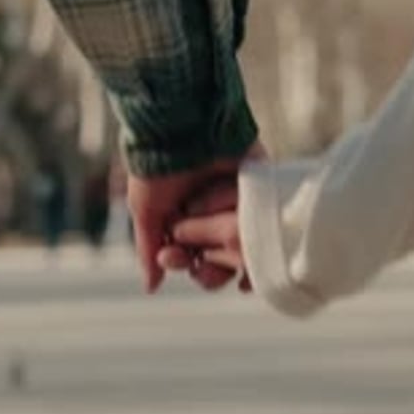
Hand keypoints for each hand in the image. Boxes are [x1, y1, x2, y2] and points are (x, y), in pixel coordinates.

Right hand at [127, 143, 261, 291]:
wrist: (183, 125)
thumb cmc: (158, 166)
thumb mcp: (146, 209)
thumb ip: (149, 249)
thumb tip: (151, 288)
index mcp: (186, 219)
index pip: (190, 257)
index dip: (185, 265)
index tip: (177, 258)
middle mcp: (213, 214)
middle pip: (219, 258)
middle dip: (211, 270)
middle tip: (204, 265)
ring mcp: (239, 203)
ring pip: (245, 245)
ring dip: (238, 258)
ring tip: (234, 260)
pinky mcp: (262, 189)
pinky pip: (268, 220)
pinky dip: (265, 237)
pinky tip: (260, 249)